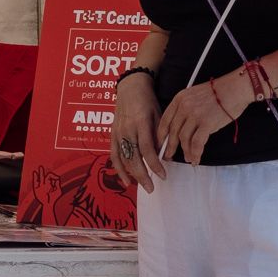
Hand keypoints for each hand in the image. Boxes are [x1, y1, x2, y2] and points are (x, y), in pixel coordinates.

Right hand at [108, 74, 167, 192]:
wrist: (130, 87)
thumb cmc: (147, 101)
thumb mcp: (158, 115)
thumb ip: (160, 136)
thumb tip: (165, 156)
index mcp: (141, 123)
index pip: (147, 149)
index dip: (155, 165)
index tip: (163, 175)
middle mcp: (127, 129)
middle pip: (133, 157)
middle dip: (143, 175)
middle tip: (152, 188)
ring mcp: (118, 132)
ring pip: (123, 158)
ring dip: (132, 174)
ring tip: (141, 186)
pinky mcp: (112, 134)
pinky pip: (114, 154)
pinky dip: (118, 168)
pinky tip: (125, 179)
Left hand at [155, 74, 249, 165]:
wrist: (236, 88)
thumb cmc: (219, 92)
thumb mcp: (195, 95)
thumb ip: (185, 108)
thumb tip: (181, 127)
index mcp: (179, 99)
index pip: (165, 120)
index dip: (161, 135)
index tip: (160, 143)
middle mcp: (184, 106)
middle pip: (172, 131)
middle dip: (169, 146)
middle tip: (169, 155)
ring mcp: (195, 115)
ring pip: (184, 138)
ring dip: (185, 151)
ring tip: (188, 158)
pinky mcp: (207, 123)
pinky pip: (197, 142)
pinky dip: (195, 153)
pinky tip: (196, 158)